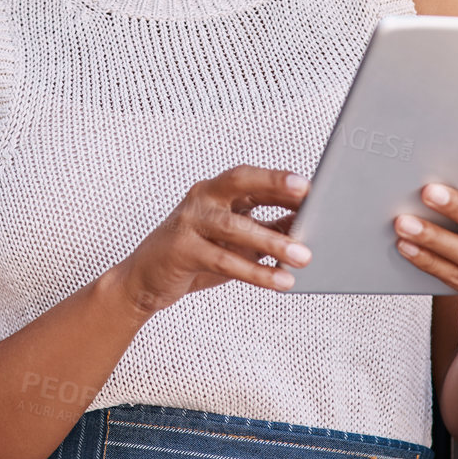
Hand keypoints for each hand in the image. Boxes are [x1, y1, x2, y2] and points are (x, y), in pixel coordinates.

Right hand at [111, 165, 311, 316]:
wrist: (144, 280)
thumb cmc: (195, 255)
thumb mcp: (237, 241)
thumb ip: (268, 229)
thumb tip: (308, 225)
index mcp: (217, 191)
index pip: (252, 178)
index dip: (282, 181)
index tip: (313, 187)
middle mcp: (202, 198)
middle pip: (240, 181)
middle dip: (274, 184)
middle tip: (306, 195)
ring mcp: (190, 221)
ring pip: (235, 226)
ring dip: (273, 241)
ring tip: (303, 256)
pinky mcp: (182, 250)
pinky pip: (224, 260)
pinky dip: (255, 272)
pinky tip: (279, 280)